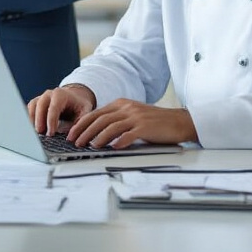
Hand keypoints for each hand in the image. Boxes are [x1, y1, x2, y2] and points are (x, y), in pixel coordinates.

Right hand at [28, 84, 95, 134]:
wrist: (75, 97)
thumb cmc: (79, 105)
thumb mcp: (85, 112)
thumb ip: (79, 123)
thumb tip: (70, 136)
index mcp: (61, 95)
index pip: (53, 108)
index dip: (51, 121)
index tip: (50, 133)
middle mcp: (49, 94)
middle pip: (40, 105)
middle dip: (39, 120)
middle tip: (40, 133)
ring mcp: (41, 97)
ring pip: (32, 106)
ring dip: (32, 120)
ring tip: (36, 133)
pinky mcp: (37, 103)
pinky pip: (30, 109)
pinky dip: (30, 119)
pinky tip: (33, 129)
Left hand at [63, 99, 197, 148]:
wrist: (179, 121)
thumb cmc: (155, 122)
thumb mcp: (133, 116)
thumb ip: (117, 120)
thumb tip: (96, 133)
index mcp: (121, 104)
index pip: (96, 113)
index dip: (82, 124)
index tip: (72, 133)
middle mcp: (127, 108)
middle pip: (99, 119)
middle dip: (84, 131)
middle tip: (74, 142)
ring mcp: (136, 117)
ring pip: (110, 127)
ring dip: (97, 137)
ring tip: (89, 146)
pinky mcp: (145, 127)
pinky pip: (128, 134)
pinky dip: (118, 141)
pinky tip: (112, 148)